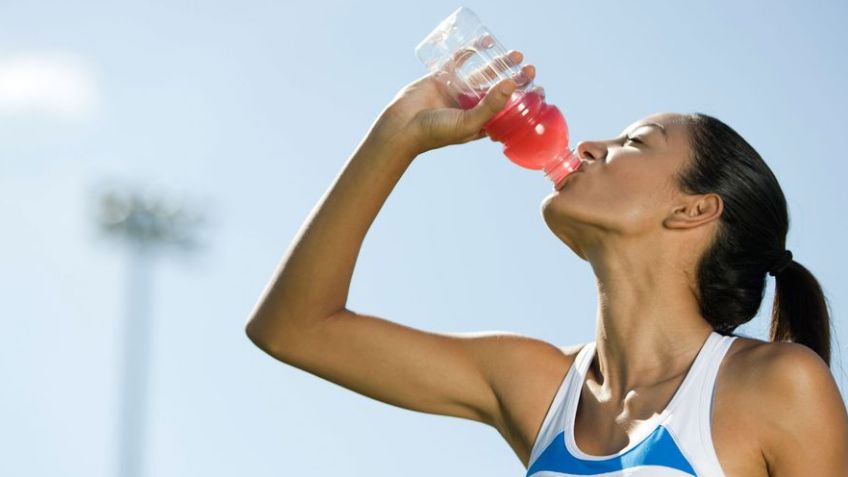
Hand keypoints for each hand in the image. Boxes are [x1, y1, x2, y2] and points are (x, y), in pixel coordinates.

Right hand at [371, 36, 537, 156]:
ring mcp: (457, 92)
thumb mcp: (469, 122)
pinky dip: (471, 51)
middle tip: (530, 70)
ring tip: (517, 55)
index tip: (539, 92)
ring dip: (499, 64)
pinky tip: (485, 43)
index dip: (525, 102)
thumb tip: (511, 84)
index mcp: (480, 123)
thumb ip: (490, 105)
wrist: (402, 126)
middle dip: (516, 80)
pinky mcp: (443, 78)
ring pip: (483, 74)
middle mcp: (471, 107)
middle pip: (499, 91)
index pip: (509, 112)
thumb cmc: (436, 132)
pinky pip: (460, 61)